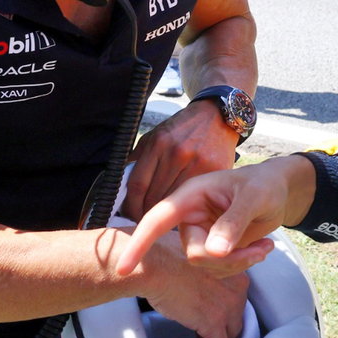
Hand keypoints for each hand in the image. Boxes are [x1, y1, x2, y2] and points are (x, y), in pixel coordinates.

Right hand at [117, 157, 304, 276]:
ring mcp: (201, 233)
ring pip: (207, 264)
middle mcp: (190, 216)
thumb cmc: (264, 185)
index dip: (140, 244)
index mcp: (190, 196)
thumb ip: (232, 223)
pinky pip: (219, 267)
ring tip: (264, 248)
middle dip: (224, 259)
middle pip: (193, 253)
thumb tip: (214, 252)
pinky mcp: (213, 247)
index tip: (123, 269)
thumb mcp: (253, 199)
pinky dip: (241, 263)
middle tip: (259, 251)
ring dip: (237, 263)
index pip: (157, 220)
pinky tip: (261, 249)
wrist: (278, 190)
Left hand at [121, 99, 238, 220]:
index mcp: (158, 143)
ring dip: (166, 214)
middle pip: (154, 197)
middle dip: (145, 212)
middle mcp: (177, 153)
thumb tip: (122, 188)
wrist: (216, 116)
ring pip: (174, 201)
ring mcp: (197, 163)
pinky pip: (195, 197)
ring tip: (162, 217)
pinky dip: (187, 206)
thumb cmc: (182, 129)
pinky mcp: (214, 171)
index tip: (128, 214)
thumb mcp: (155, 135)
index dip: (130, 205)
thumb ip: (138, 158)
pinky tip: (183, 208)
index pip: (137, 184)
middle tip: (143, 220)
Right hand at [134, 232, 252, 337]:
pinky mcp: (214, 323)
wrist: (156, 265)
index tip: (215, 315)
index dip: (225, 308)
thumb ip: (210, 270)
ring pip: (231, 335)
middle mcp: (238, 288)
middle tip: (207, 331)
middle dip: (224, 326)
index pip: (238, 297)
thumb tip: (201, 283)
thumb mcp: (200, 256)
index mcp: (236, 269)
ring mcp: (228, 307)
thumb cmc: (167, 257)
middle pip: (237, 317)